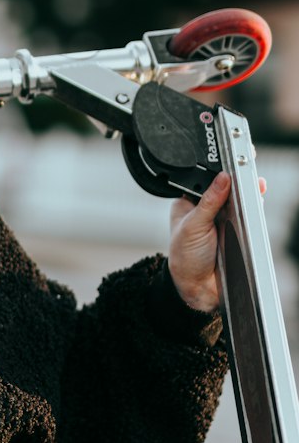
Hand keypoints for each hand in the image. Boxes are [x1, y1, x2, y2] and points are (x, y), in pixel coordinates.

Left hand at [168, 170, 267, 312]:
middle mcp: (208, 207)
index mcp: (190, 201)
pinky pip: (251, 213)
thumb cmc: (184, 257)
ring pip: (241, 197)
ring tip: (254, 180)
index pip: (206, 177)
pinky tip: (257, 197)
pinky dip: (255, 205)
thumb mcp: (193, 226)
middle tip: (247, 162)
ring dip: (249, 188)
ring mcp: (225, 218)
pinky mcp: (239, 229)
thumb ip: (209, 202)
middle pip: (227, 184)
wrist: (197, 288)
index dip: (218, 167)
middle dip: (238, 175)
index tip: (231, 154)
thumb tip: (223, 178)